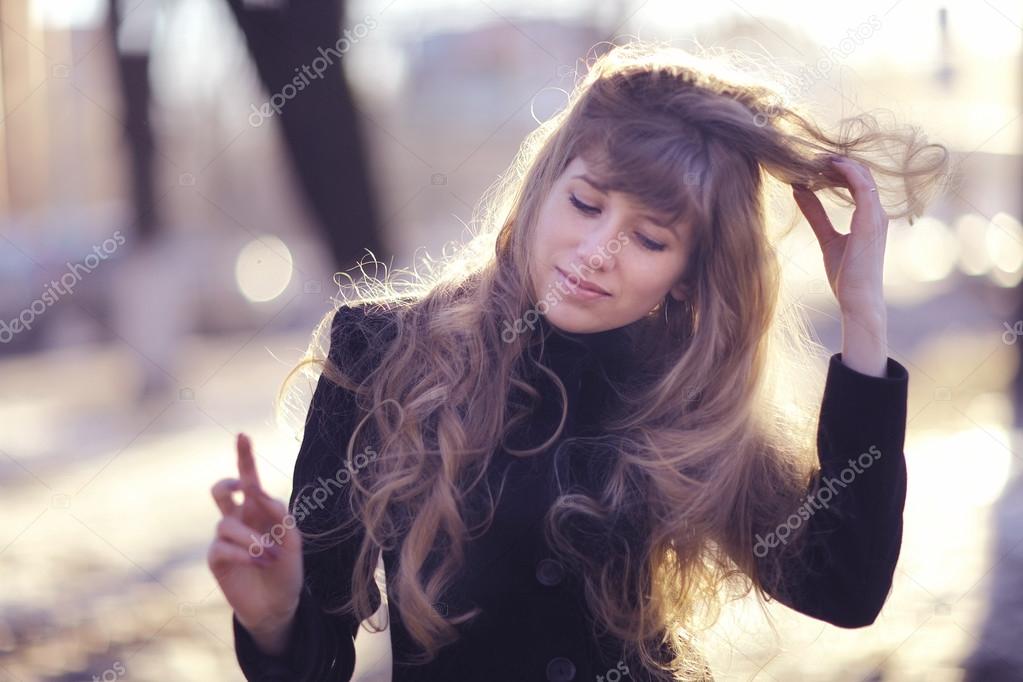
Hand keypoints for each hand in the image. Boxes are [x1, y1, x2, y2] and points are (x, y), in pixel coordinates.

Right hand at [208, 433, 303, 653]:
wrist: (278, 605)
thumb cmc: (287, 570)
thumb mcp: (293, 541)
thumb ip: (280, 515)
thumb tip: (259, 493)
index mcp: (260, 509)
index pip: (249, 479)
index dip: (244, 456)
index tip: (242, 435)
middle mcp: (240, 518)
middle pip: (222, 489)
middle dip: (228, 483)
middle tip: (242, 489)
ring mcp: (225, 538)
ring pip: (227, 524)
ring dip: (252, 539)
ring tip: (269, 555)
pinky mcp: (216, 558)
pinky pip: (222, 547)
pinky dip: (243, 553)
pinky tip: (257, 561)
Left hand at [792, 157, 889, 318]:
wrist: (857, 299)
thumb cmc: (847, 276)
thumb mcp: (828, 240)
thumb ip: (817, 215)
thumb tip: (800, 192)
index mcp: (871, 217)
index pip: (859, 182)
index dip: (838, 170)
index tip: (814, 164)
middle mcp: (878, 213)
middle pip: (862, 174)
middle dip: (838, 162)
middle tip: (812, 156)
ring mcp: (877, 217)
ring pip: (863, 176)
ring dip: (840, 164)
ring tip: (816, 158)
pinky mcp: (871, 222)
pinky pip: (862, 187)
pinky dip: (846, 172)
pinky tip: (829, 166)